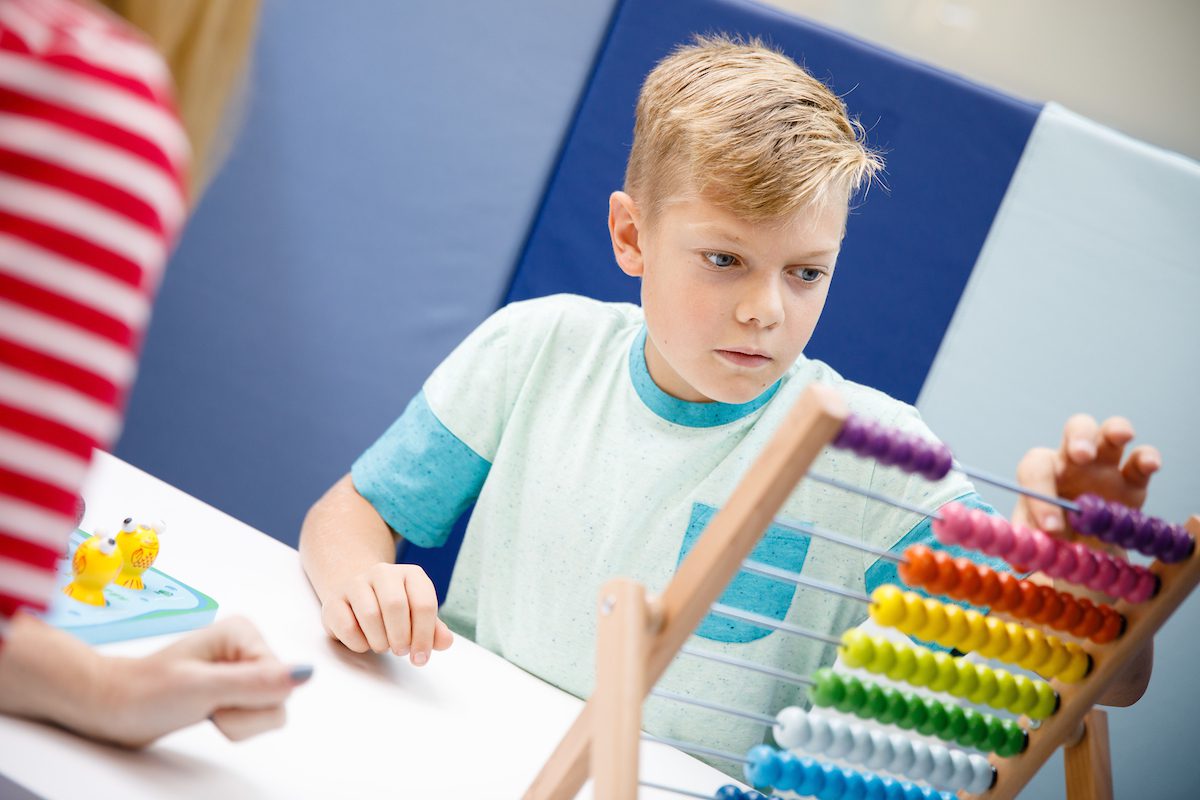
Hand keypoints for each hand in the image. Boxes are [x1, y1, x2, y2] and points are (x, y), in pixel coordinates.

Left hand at [97, 616, 307, 746]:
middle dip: (242, 714)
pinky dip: (234, 725)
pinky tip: (207, 713)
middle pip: (279, 698)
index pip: (281, 683)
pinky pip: (257, 718)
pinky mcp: (236, 688)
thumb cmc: (146, 693)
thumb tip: (305, 673)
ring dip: (237, 722)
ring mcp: (243, 669)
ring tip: (203, 708)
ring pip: (270, 711)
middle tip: (205, 704)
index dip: (247, 703)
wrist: (113, 708)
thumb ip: (256, 682)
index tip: (211, 697)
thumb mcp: (203, 688)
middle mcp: (249, 647)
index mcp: (245, 633)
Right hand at [319, 562, 453, 665]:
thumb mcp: (417, 615)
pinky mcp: (334, 600)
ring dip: (379, 641)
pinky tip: (364, 642)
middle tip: (400, 651)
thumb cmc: (394, 610)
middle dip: (401, 637)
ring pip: (369, 615)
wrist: (357, 593)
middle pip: (395, 606)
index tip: (421, 657)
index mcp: (411, 574)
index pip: (423, 603)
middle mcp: (383, 572)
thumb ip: (433, 629)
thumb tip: (445, 642)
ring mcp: (356, 583)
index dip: (424, 635)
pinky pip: (346, 626)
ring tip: (383, 645)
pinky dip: (358, 643)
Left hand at [1014, 414, 1160, 534]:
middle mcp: (1073, 461)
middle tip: (1082, 456)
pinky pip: (1141, 461)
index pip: (1036, 469)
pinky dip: (1147, 458)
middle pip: (1076, 428)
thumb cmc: (1050, 533)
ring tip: (1121, 436)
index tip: (1051, 527)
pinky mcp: (1132, 482)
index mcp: (1043, 472)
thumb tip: (1021, 555)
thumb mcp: (1035, 538)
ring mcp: (1105, 467)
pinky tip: (1150, 465)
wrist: (1079, 547)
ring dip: (1116, 430)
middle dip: (1079, 437)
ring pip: (1110, 433)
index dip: (1040, 492)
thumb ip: (1028, 542)